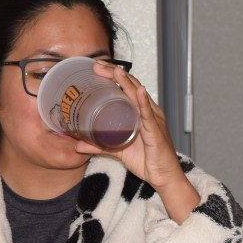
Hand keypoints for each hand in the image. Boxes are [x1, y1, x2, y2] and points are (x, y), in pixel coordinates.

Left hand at [75, 61, 200, 221]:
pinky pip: (149, 115)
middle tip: (98, 65)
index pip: (126, 88)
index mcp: (140, 113)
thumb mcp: (118, 151)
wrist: (164, 177)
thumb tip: (78, 145)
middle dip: (115, 74)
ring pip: (139, 97)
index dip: (113, 76)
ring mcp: (153, 120)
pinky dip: (143, 102)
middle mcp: (148, 112)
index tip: (96, 68)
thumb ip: (99, 146)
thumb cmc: (147, 161)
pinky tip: (138, 92)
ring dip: (127, 83)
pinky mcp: (156, 132)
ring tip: (116, 71)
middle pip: (132, 87)